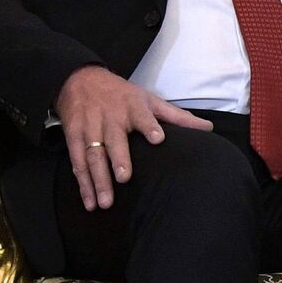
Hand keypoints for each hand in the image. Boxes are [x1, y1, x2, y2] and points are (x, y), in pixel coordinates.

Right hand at [54, 66, 214, 212]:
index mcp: (132, 107)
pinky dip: (82, 184)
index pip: (142, 116)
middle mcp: (110, 118)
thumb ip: (177, 117)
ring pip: (92, 156)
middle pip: (114, 140)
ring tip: (105, 202)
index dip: (150, 126)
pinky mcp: (73, 137)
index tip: (158, 138)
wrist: (79, 80)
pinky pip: (77, 163)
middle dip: (119, 159)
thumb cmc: (123, 95)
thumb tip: (208, 128)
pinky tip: (89, 201)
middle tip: (125, 178)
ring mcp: (89, 128)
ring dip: (98, 180)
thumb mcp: (150, 100)